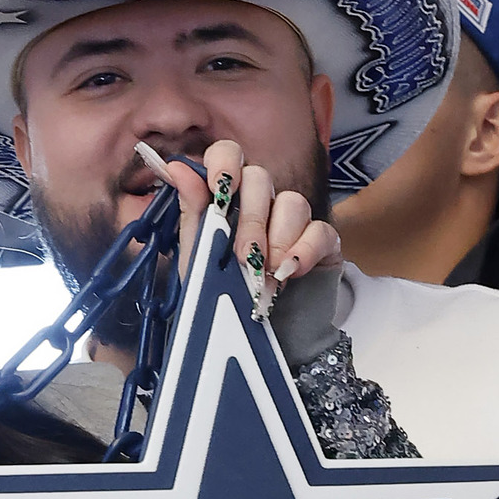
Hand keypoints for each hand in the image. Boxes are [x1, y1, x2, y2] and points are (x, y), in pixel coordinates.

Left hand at [153, 140, 339, 305]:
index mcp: (227, 199)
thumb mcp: (199, 258)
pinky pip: (320, 230)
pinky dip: (303, 251)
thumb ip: (192, 212)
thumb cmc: (224, 299)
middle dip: (250, 219)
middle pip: (261, 179)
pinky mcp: (323, 243)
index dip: (225, 163)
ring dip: (276, 239)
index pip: (228, 155)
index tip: (219, 188)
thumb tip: (175, 167)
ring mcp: (294, 221)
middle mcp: (261, 203)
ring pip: (292, 202)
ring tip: (265, 275)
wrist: (260, 343)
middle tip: (243, 257)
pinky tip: (290, 272)